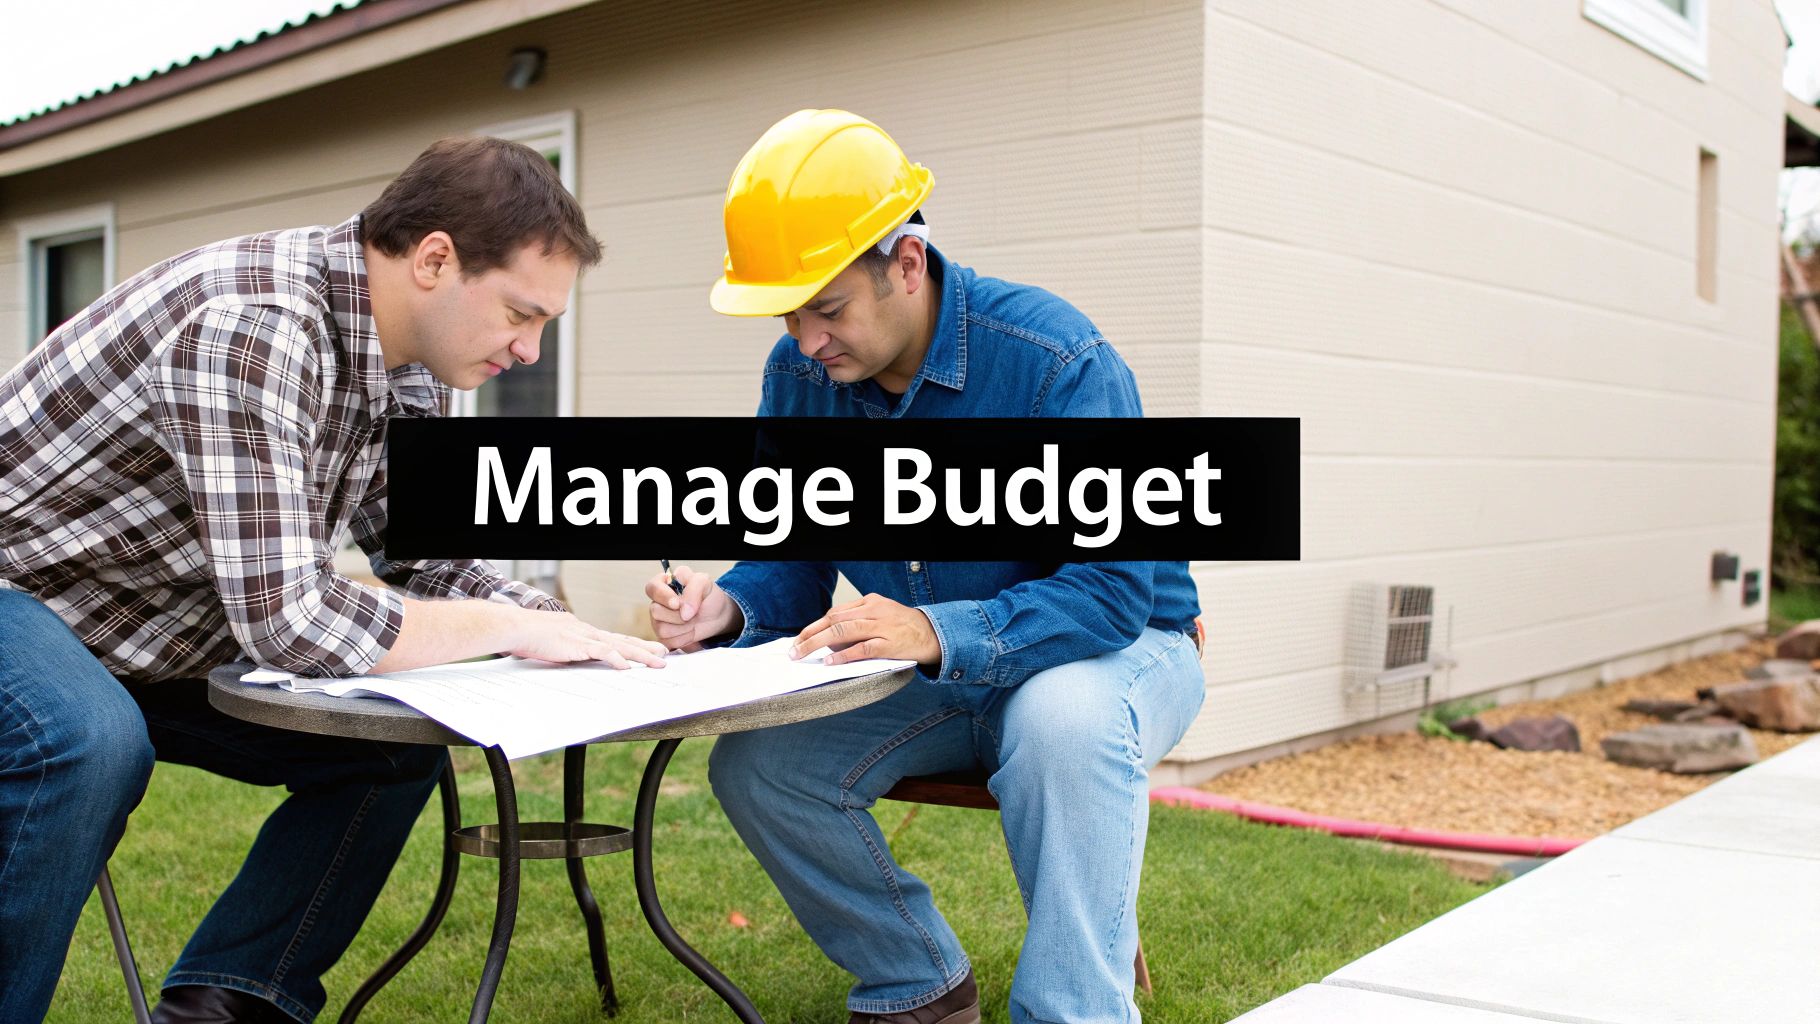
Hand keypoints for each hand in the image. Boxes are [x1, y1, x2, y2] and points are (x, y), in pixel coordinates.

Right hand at [508, 609, 666, 668]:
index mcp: (583, 632)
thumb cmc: (530, 637)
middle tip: (665, 653)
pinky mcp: (575, 644)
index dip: (633, 644)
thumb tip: (573, 660)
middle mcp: (588, 632)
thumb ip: (567, 652)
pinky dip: (615, 658)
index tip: (649, 649)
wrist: (516, 628)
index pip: (614, 639)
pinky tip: (627, 666)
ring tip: (657, 661)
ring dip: (640, 654)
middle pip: (623, 641)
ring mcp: (583, 637)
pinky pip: (600, 651)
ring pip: (619, 645)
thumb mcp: (555, 645)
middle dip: (646, 648)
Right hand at [645, 565, 741, 650]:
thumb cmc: (708, 595)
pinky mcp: (663, 637)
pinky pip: (668, 642)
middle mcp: (657, 602)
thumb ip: (694, 590)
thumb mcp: (705, 583)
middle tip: (693, 612)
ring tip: (693, 621)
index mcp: (663, 583)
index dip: (663, 597)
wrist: (717, 615)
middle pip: (656, 611)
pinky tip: (691, 631)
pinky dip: (684, 638)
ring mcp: (658, 621)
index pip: (652, 588)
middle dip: (678, 615)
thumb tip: (684, 613)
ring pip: (662, 629)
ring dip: (684, 628)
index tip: (677, 603)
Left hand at [790, 593, 940, 666]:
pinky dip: (843, 655)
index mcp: (869, 602)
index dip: (814, 626)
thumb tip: (830, 640)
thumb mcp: (879, 616)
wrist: (934, 633)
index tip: (800, 639)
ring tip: (802, 654)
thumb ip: (857, 623)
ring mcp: (881, 627)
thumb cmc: (904, 627)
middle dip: (810, 634)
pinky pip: (862, 648)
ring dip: (818, 643)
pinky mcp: (889, 643)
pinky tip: (830, 661)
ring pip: (842, 631)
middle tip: (794, 649)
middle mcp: (873, 611)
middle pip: (833, 620)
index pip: (834, 613)